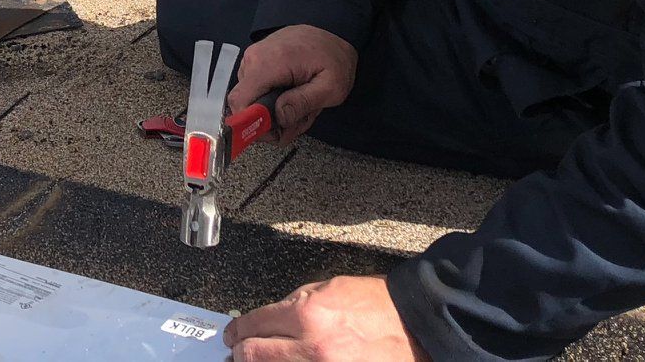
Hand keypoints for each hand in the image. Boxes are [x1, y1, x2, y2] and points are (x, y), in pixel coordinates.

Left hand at [225, 276, 426, 361]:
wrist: (413, 327)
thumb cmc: (376, 305)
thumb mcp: (328, 289)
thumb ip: (293, 305)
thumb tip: (265, 321)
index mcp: (307, 315)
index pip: (253, 325)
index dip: (237, 331)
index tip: (232, 335)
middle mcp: (311, 348)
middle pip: (253, 356)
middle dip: (240, 352)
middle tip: (235, 351)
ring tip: (254, 359)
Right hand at [227, 25, 357, 143]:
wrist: (332, 30)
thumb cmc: (334, 58)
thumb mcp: (331, 86)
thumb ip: (304, 102)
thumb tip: (278, 116)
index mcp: (269, 63)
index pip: (240, 102)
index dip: (252, 125)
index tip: (277, 132)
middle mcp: (253, 59)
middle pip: (246, 106)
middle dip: (272, 122)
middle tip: (300, 120)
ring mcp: (252, 59)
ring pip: (252, 101)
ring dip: (276, 112)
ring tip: (302, 106)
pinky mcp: (255, 61)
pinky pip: (255, 90)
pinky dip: (273, 101)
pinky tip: (294, 96)